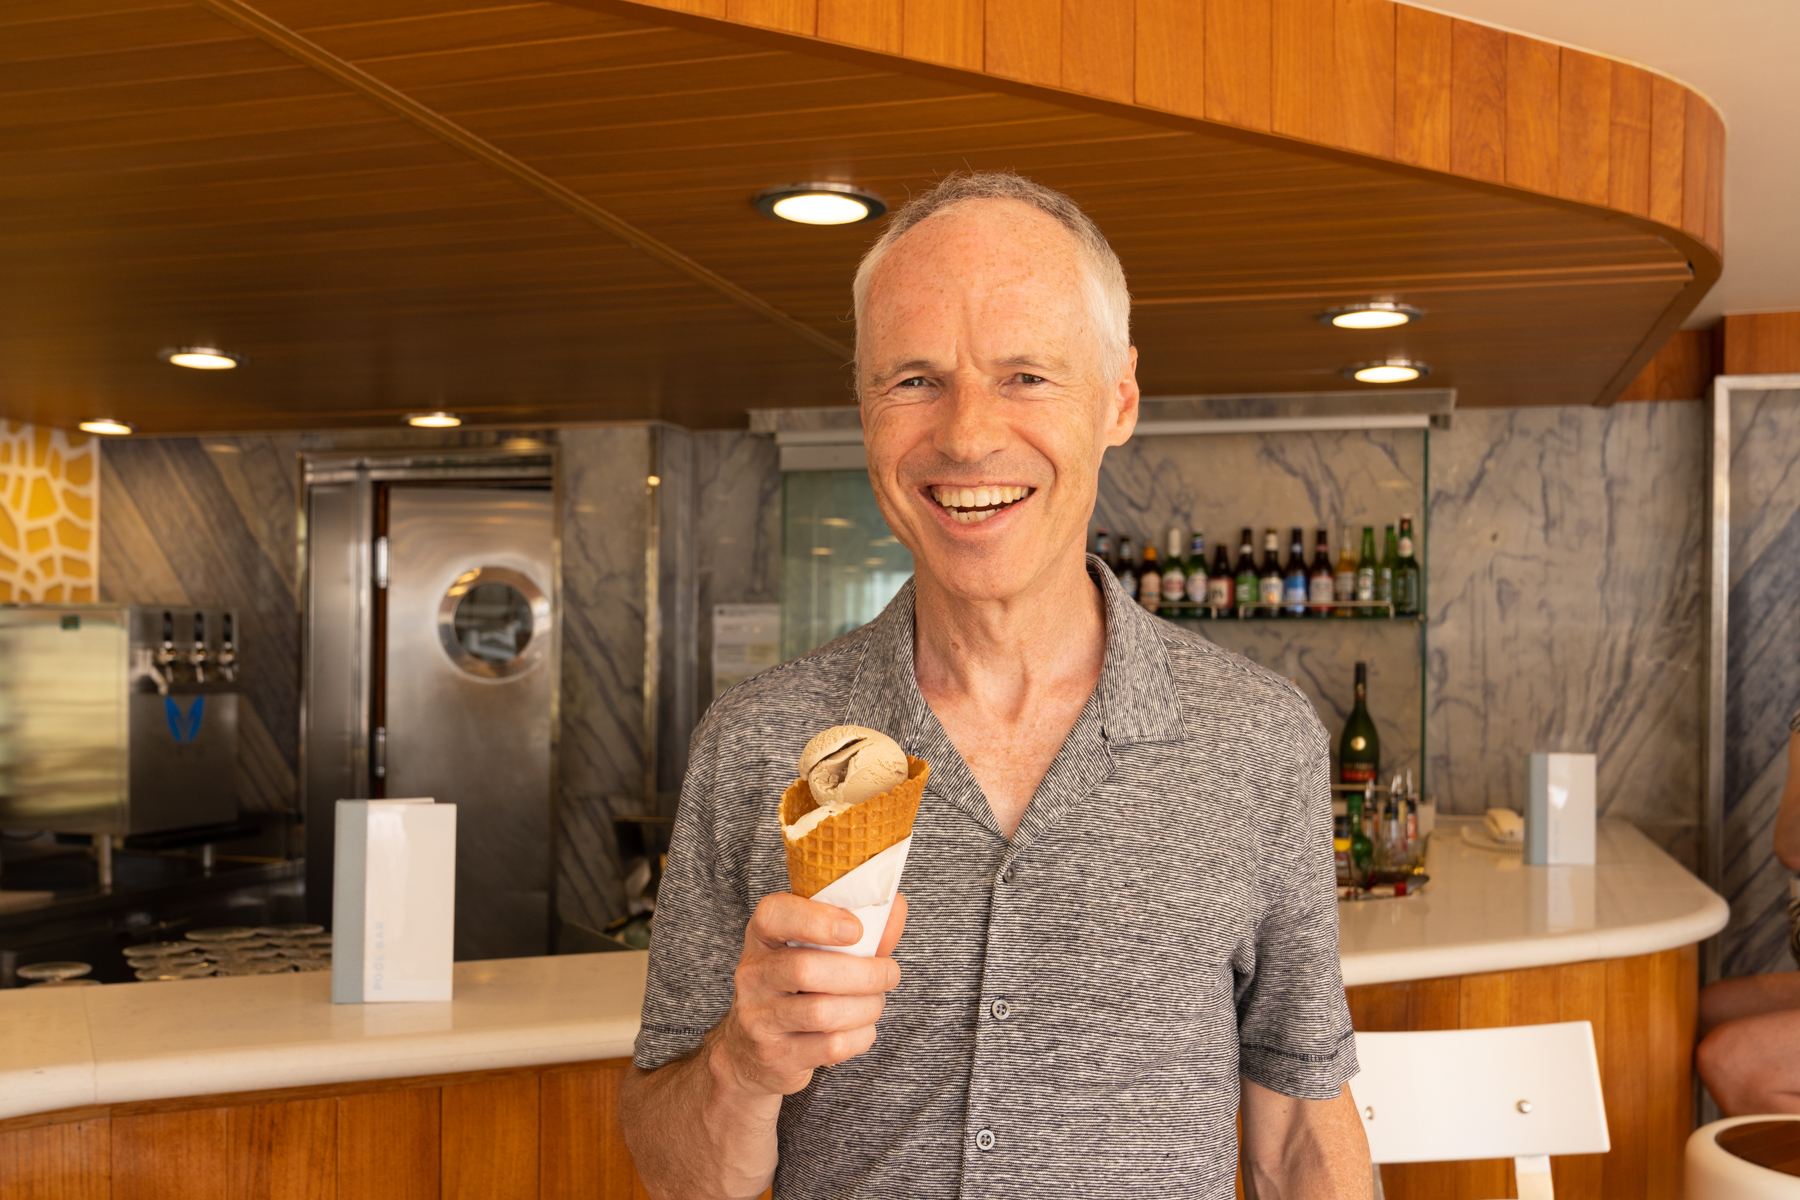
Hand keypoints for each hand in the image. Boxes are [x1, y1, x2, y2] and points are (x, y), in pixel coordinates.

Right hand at [709, 893, 906, 1098]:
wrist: (753, 1051)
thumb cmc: (797, 988)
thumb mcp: (817, 951)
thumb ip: (860, 930)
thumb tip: (896, 906)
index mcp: (762, 937)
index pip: (774, 915)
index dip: (817, 918)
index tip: (855, 929)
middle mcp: (753, 975)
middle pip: (807, 970)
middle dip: (864, 973)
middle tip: (889, 973)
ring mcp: (759, 1018)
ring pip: (822, 1012)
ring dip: (866, 1006)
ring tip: (875, 1002)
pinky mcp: (776, 1056)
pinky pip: (831, 1046)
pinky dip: (860, 1036)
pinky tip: (861, 1028)